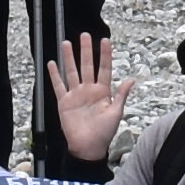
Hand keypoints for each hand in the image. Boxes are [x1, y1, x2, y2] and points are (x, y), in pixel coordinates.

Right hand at [44, 31, 128, 166]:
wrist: (88, 148)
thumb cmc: (104, 133)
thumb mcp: (116, 113)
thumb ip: (121, 95)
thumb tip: (131, 80)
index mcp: (103, 92)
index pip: (104, 69)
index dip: (104, 55)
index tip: (104, 41)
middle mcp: (89, 90)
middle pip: (87, 66)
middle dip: (86, 51)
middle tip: (84, 36)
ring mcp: (76, 95)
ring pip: (72, 72)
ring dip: (69, 58)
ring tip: (66, 43)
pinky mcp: (64, 102)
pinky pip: (59, 86)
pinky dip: (55, 75)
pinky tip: (52, 64)